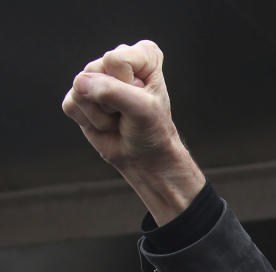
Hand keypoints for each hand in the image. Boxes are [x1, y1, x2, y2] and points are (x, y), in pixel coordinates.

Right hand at [62, 40, 204, 224]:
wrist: (144, 157)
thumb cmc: (151, 130)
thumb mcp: (142, 109)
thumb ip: (113, 91)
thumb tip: (79, 82)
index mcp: (143, 55)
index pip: (116, 60)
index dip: (127, 85)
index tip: (143, 99)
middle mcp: (117, 61)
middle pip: (95, 72)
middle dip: (112, 102)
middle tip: (128, 113)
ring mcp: (96, 77)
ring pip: (80, 89)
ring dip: (100, 114)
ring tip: (118, 118)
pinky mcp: (79, 95)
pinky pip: (70, 105)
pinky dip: (88, 121)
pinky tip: (105, 123)